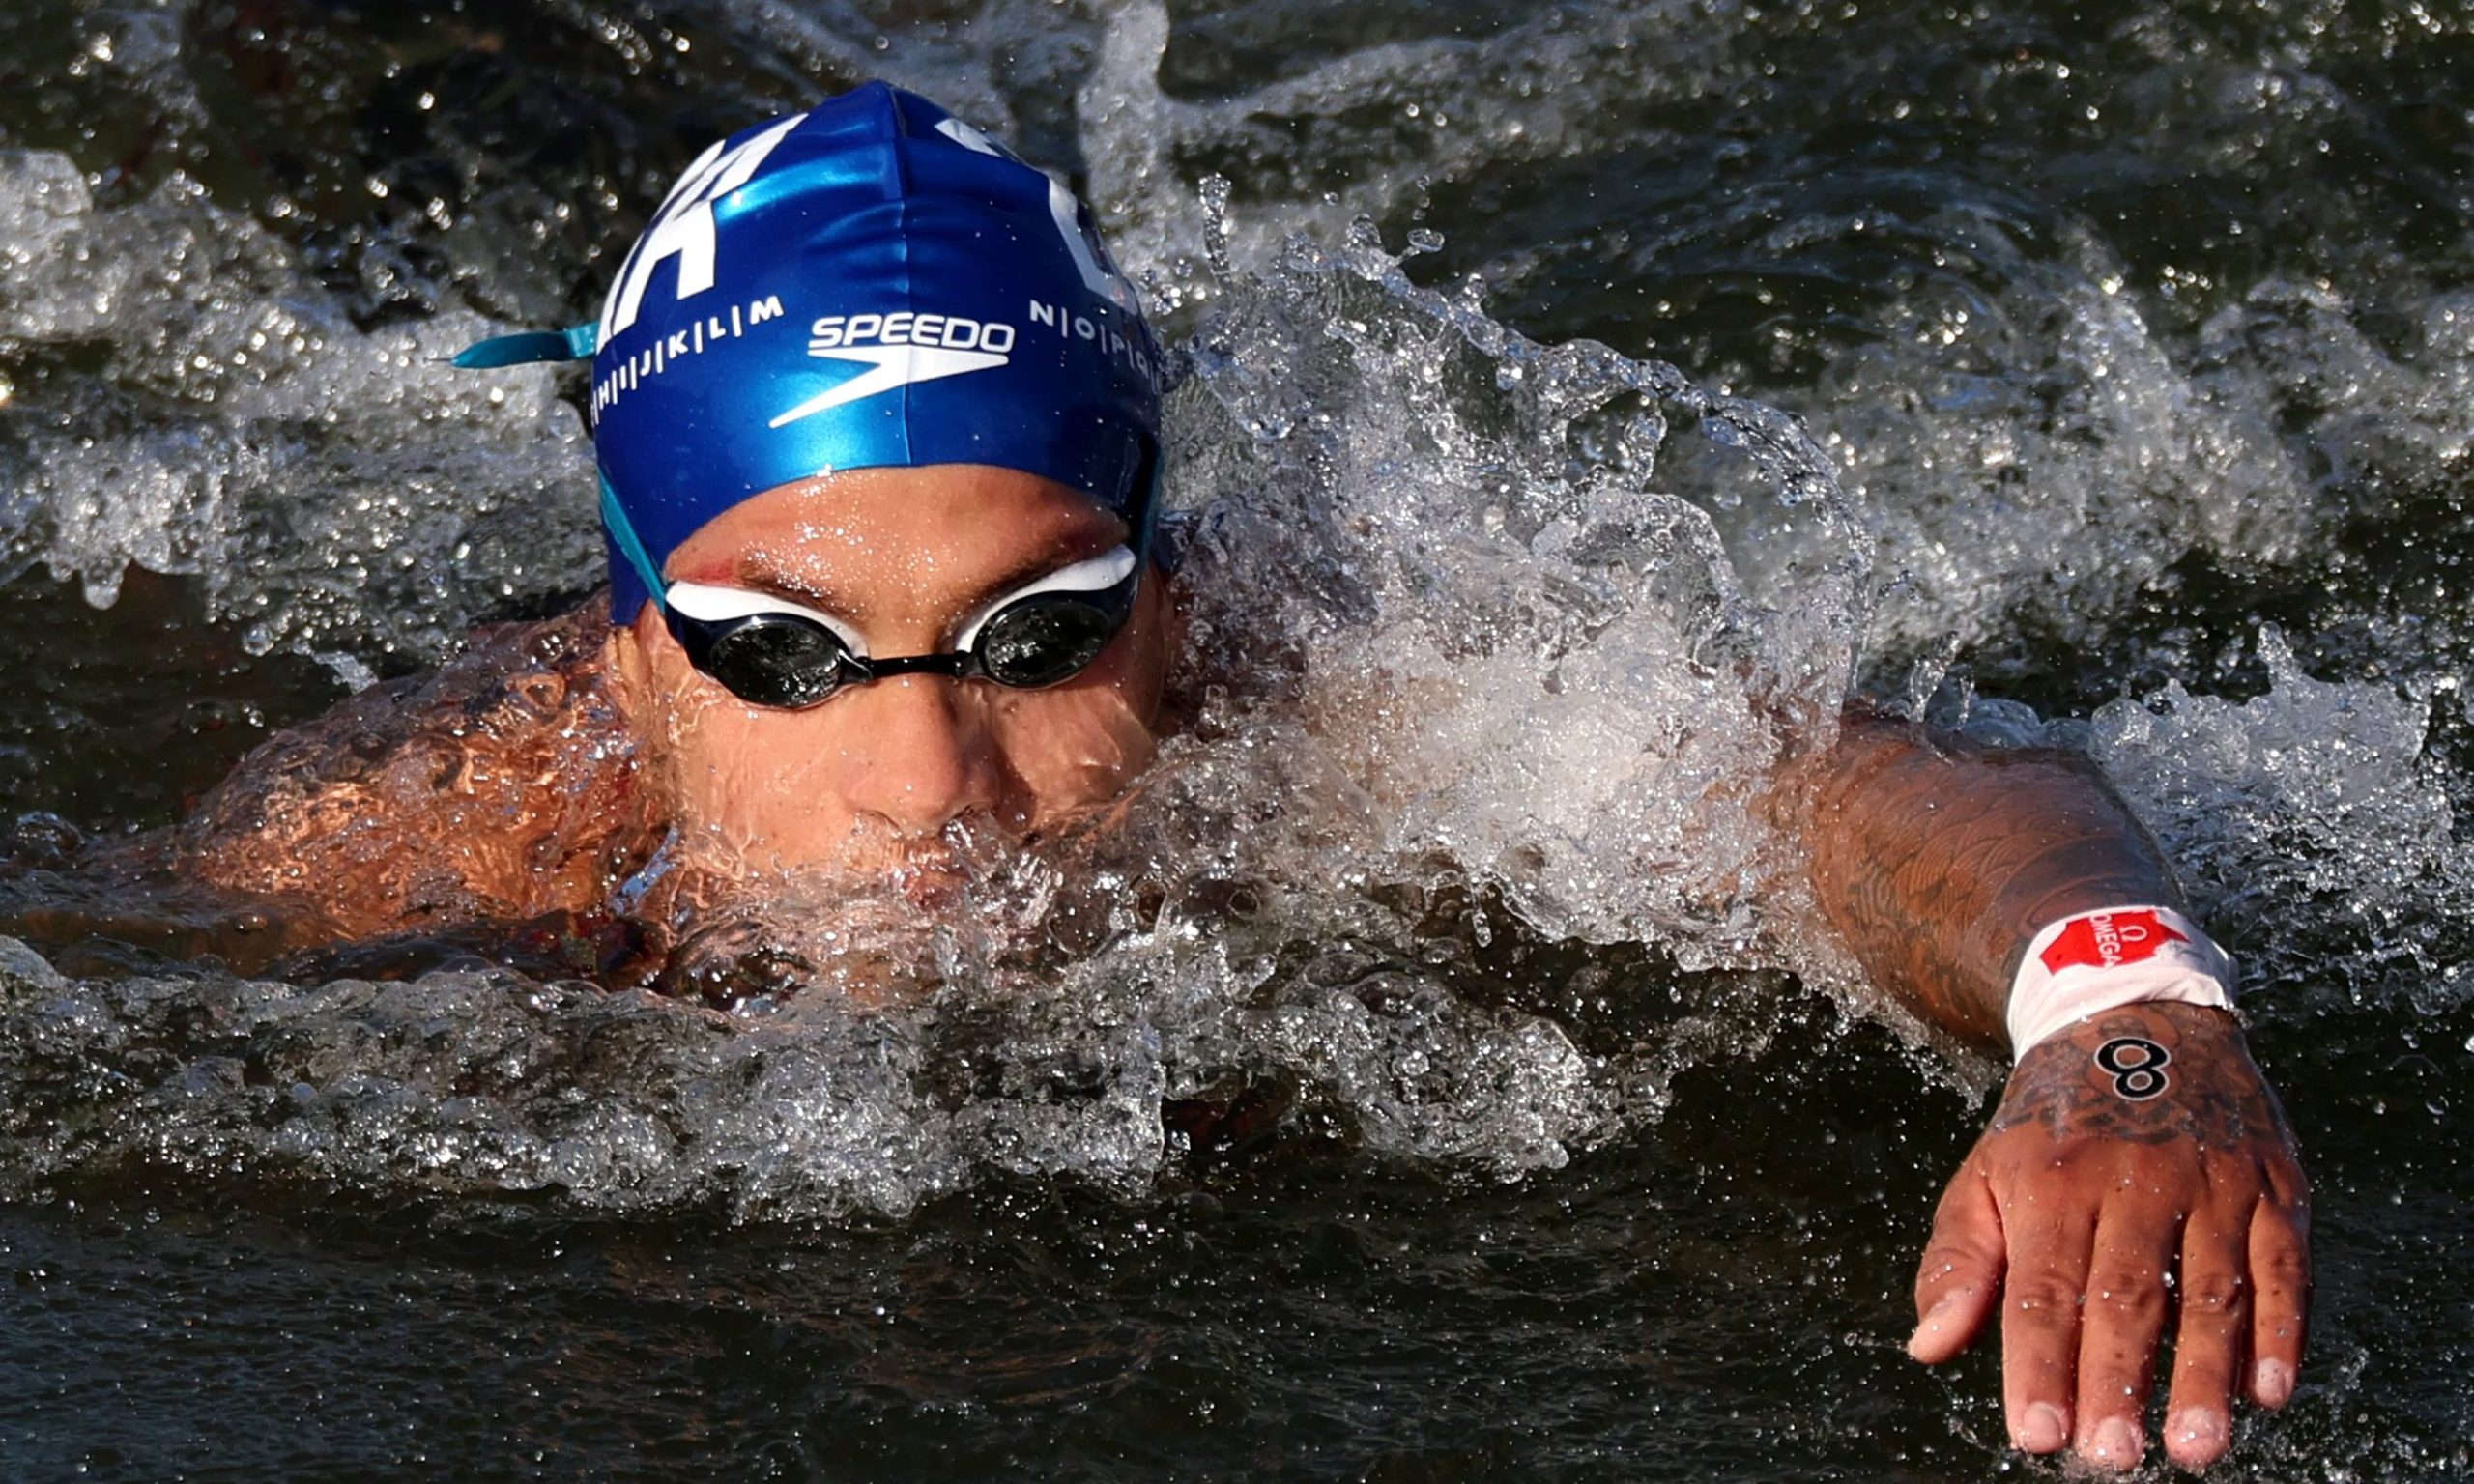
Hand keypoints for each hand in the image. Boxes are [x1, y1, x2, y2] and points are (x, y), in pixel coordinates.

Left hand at [1905, 1002, 2310, 1470]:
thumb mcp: (1986, 1173)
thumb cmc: (2052, 1123)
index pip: (2044, 1288)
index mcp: (2053, 1179)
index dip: (2039, 1365)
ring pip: (2212, 1288)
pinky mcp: (2273, 1183)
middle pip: (2126, 1294)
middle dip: (2118, 1381)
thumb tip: (1928, 1346)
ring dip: (2206, 1374)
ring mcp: (2211, 1179)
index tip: (2035, 1435)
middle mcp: (2134, 1176)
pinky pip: (2282, 1265)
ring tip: (2195, 1447)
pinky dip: (2281, 1332)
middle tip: (2112, 1457)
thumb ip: (1959, 1262)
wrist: (2137, 1020)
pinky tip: (2270, 1392)